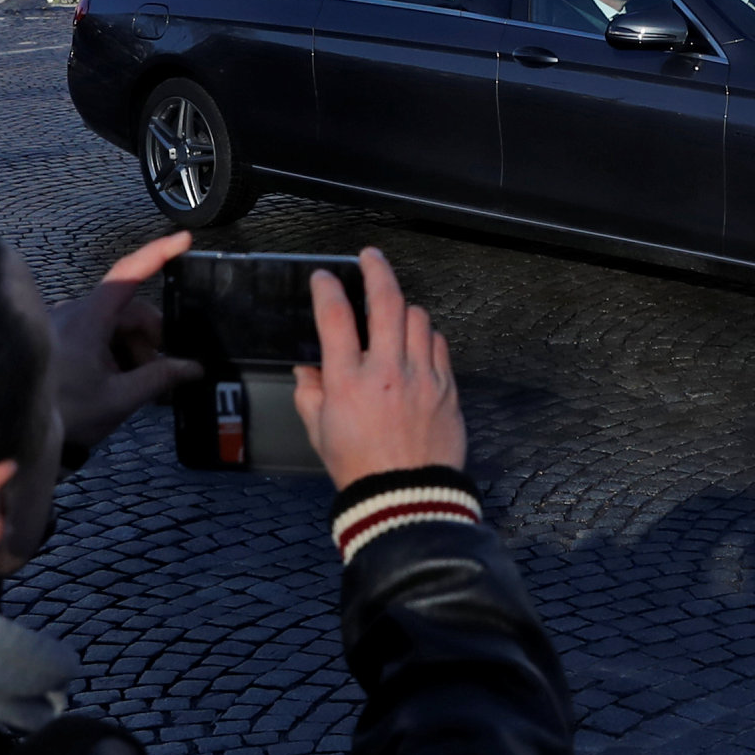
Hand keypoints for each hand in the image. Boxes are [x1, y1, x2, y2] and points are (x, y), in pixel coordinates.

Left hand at [46, 231, 196, 449]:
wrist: (17, 428)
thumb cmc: (64, 412)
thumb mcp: (119, 399)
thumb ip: (159, 379)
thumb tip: (192, 368)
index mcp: (88, 319)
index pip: (128, 274)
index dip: (158, 253)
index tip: (183, 239)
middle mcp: (74, 312)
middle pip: (130, 311)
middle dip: (152, 340)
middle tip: (163, 374)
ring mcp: (66, 323)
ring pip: (117, 325)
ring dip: (135, 351)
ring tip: (137, 386)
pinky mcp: (61, 336)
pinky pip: (100, 334)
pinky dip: (117, 352)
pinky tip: (119, 381)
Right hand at [295, 246, 464, 485]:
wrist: (407, 498)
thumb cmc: (360, 468)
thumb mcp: (319, 432)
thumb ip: (310, 392)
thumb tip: (307, 369)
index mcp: (348, 381)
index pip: (334, 317)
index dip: (326, 289)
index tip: (323, 277)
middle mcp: (387, 371)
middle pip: (386, 300)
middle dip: (377, 269)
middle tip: (370, 257)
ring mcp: (422, 376)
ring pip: (418, 318)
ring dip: (403, 308)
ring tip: (393, 310)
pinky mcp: (446, 387)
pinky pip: (438, 344)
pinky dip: (425, 336)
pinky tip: (416, 342)